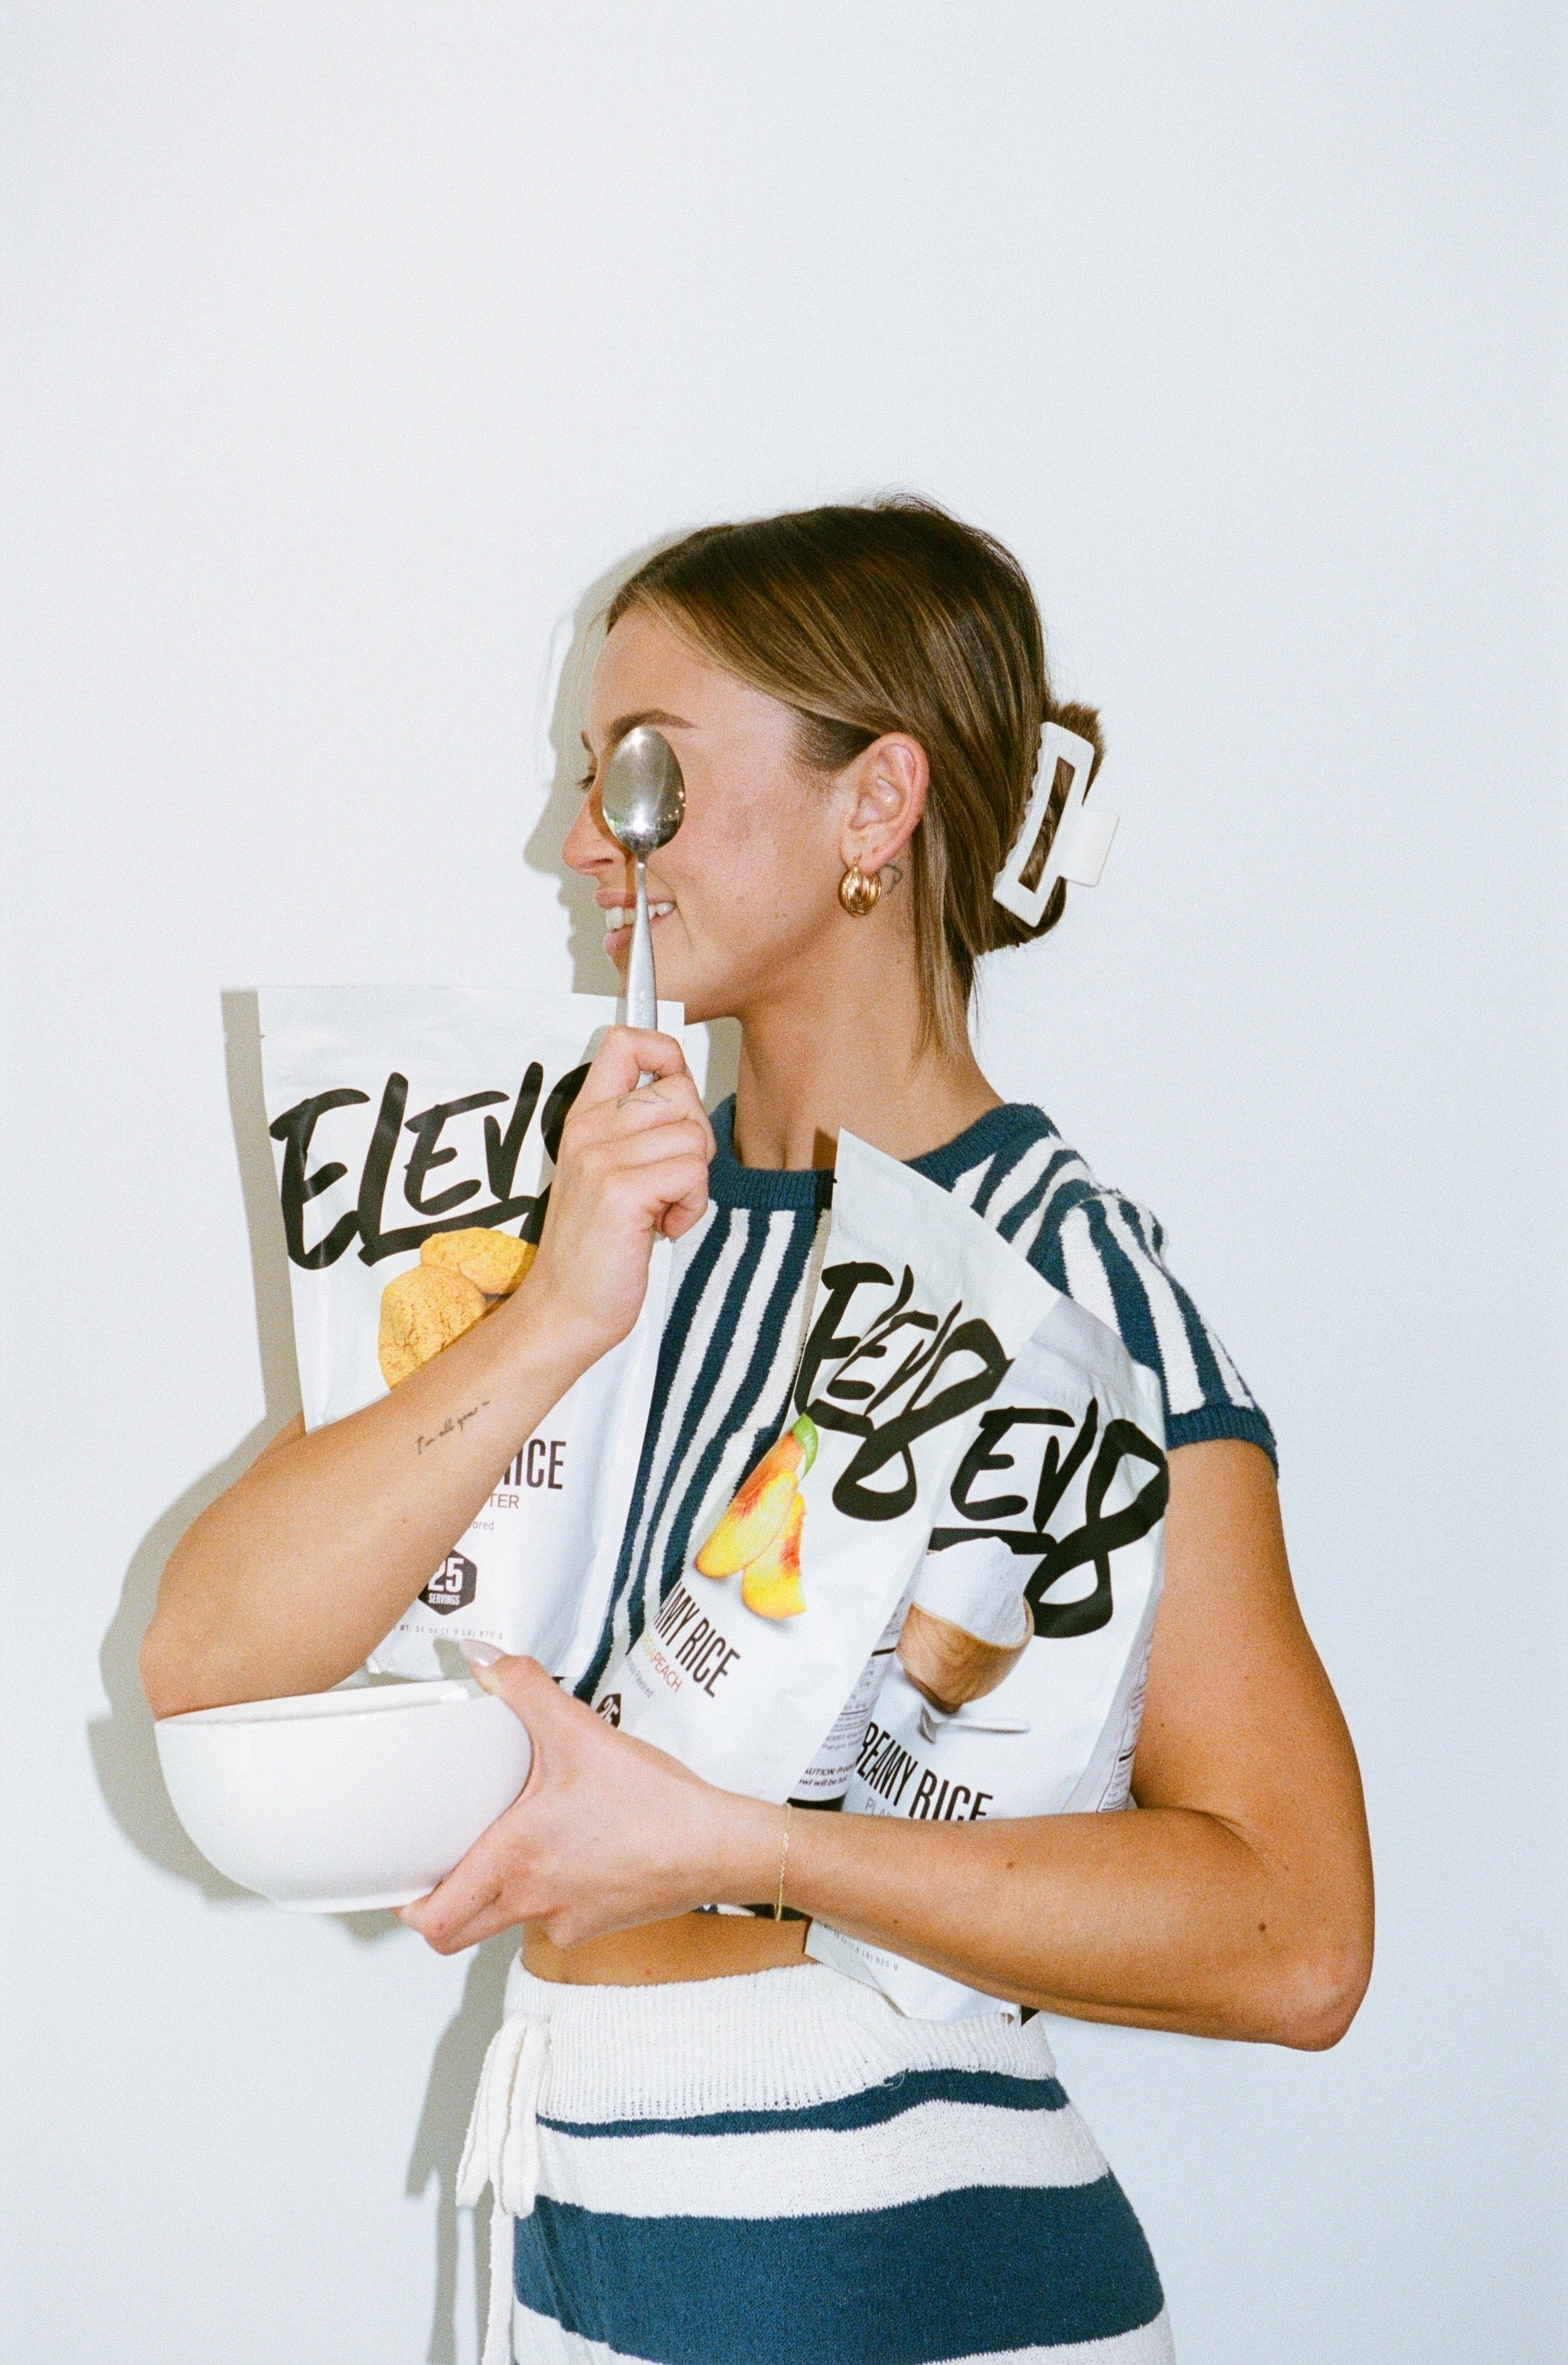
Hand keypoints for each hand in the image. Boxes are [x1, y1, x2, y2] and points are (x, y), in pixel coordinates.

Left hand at [396, 1654, 776, 1953]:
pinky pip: (551, 1918)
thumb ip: (525, 1688)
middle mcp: (533, 1904)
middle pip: (456, 1934)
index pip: (432, 1919)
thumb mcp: (581, 1731)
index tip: (403, 1876)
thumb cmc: (656, 1804)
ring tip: (511, 1840)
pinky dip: (546, 1890)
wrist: (720, 1846)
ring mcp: (566, 1922)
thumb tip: (484, 1660)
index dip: (407, 1904)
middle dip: (439, 1905)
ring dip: (496, 1892)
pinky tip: (570, 1849)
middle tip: (439, 1864)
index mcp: (515, 1862)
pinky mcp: (597, 1926)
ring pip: (504, 1922)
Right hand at [517, 1028, 714, 1364]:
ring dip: (695, 1181)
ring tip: (662, 1209)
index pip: (625, 1042)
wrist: (563, 1310)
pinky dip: (692, 1206)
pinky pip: (693, 1171)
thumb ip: (636, 1130)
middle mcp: (588, 1129)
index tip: (675, 1098)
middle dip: (695, 1138)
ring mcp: (601, 1158)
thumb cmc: (593, 1249)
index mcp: (584, 1118)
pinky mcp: (621, 1191)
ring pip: (694, 1134)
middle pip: (680, 1090)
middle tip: (669, 1181)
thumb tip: (684, 1089)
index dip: (667, 1055)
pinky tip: (664, 1228)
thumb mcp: (607, 1174)